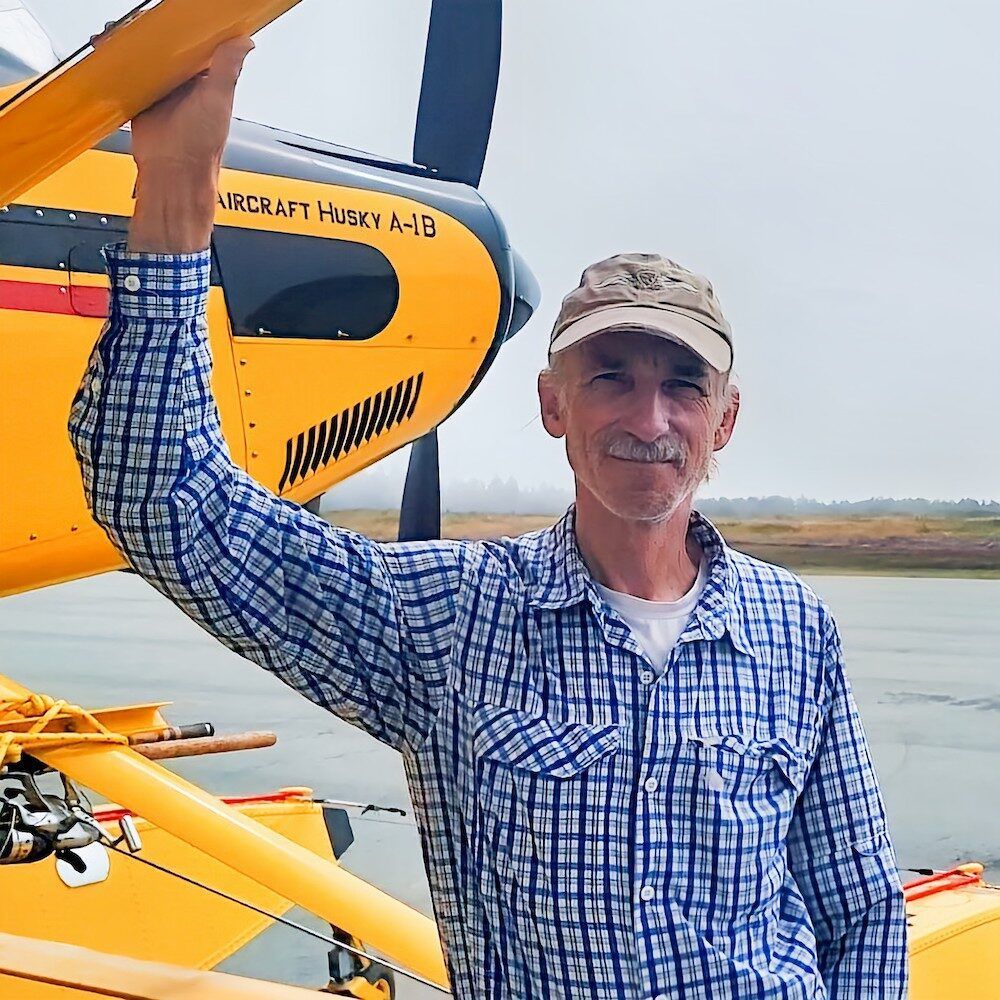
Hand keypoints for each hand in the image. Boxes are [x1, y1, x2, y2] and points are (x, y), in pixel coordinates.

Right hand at [128, 37, 252, 252]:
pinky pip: (128, 72)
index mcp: (207, 79)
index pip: (197, 42)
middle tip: (137, 20)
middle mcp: (185, 81)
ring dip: (130, 43)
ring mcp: (162, 88)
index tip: (171, 12)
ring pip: (145, 56)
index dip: (184, 26)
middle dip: (149, 30)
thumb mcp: (217, 100)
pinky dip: (117, 60)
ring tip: (118, 31)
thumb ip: (227, 69)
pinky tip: (108, 48)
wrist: (172, 171)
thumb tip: (245, 42)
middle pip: (166, 45)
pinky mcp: (141, 96)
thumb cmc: (201, 145)